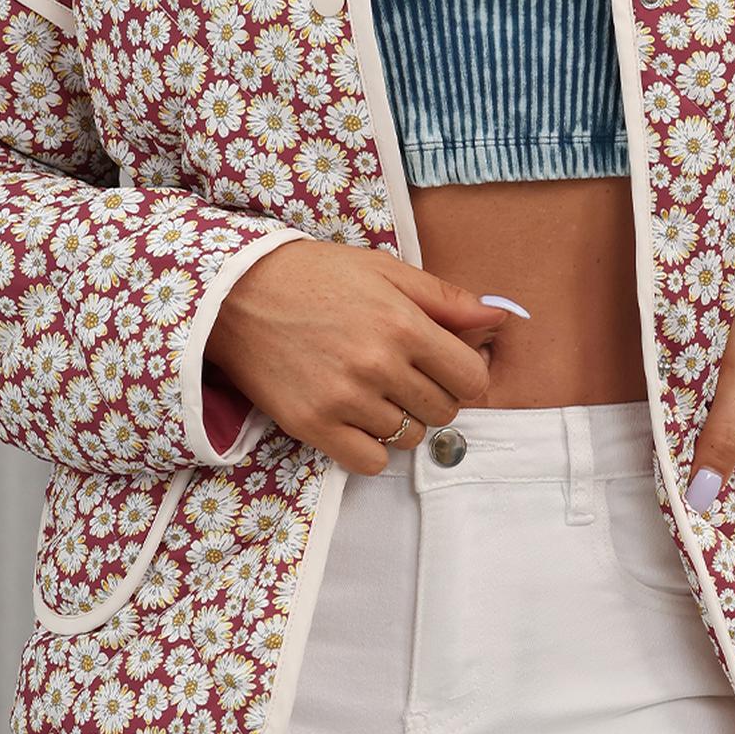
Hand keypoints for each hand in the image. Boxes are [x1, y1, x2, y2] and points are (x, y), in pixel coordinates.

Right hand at [205, 238, 517, 474]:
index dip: (466, 375)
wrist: (235, 294)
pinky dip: (372, 447)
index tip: (447, 368)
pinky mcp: (313, 426)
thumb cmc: (314, 277)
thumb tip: (499, 316)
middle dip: (433, 395)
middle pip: (443, 411)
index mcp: (403, 324)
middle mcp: (378, 365)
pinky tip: (357, 420)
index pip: (471, 378)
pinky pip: (371, 462)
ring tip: (374, 391)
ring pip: (410, 437)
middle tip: (406, 375)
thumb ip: (445, 299)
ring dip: (401, 419)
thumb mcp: (384, 271)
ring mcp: (345, 400)